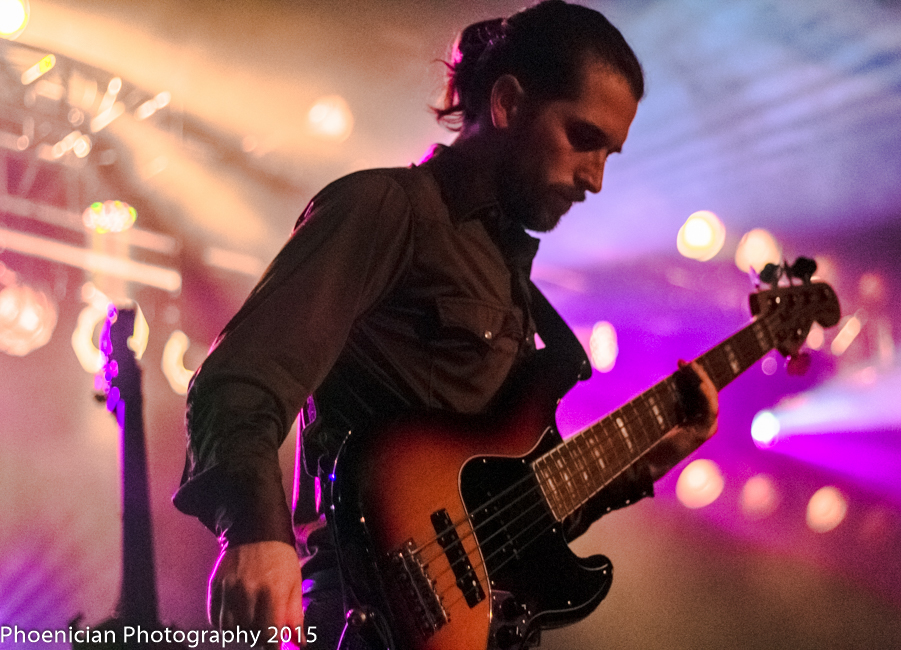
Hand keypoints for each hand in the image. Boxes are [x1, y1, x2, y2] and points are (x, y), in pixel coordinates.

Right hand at [208, 540, 303, 647]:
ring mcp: (229, 589)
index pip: (269, 634)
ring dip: (241, 632)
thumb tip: (299, 642)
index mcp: (272, 592)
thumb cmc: (281, 558)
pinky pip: (215, 618)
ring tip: (250, 623)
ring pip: (229, 629)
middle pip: (249, 634)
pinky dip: (224, 624)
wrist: (257, 530)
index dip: (272, 645)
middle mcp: (248, 592)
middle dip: (259, 637)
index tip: (275, 645)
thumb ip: (296, 615)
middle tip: (265, 630)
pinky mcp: (215, 586)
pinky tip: (236, 617)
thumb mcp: (295, 583)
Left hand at [646, 360, 718, 480]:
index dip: (692, 373)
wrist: (647, 459)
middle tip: (685, 361)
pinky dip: (706, 395)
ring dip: (702, 380)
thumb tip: (669, 373)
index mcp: (691, 413)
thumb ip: (666, 393)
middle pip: (705, 390)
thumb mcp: (658, 408)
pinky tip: (699, 384)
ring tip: (692, 367)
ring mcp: (706, 426)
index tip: (680, 361)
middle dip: (696, 373)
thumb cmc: (648, 435)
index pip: (697, 388)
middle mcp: (701, 419)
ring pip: (711, 397)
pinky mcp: (705, 432)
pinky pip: (710, 410)